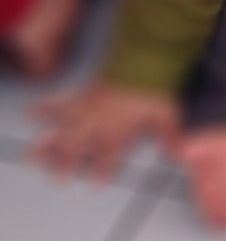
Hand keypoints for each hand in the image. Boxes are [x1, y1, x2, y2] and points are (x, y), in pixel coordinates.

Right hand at [31, 82, 178, 178]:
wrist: (144, 57)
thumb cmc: (155, 85)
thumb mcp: (168, 112)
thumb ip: (171, 135)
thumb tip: (181, 152)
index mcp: (120, 129)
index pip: (109, 155)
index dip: (102, 169)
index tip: (96, 182)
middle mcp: (100, 121)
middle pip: (80, 146)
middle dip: (69, 162)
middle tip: (59, 177)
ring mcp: (89, 107)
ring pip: (66, 128)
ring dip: (52, 142)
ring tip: (36, 155)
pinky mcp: (83, 93)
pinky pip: (61, 101)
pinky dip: (45, 107)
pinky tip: (30, 112)